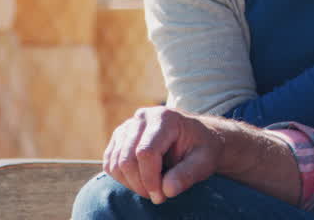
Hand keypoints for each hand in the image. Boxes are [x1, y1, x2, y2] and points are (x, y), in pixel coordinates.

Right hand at [103, 106, 220, 203]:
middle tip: (158, 196)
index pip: (146, 152)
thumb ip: (187, 175)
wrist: (197, 138)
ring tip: (151, 188)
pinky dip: (122, 178)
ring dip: (131, 183)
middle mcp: (143, 117)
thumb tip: (167, 190)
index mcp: (165, 118)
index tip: (161, 195)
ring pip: (115, 162)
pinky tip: (141, 180)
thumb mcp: (204, 162)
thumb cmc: (201, 149)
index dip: (150, 179)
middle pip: (127, 159)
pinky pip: (110, 162)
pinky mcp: (120, 136)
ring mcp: (129, 125)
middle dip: (140, 184)